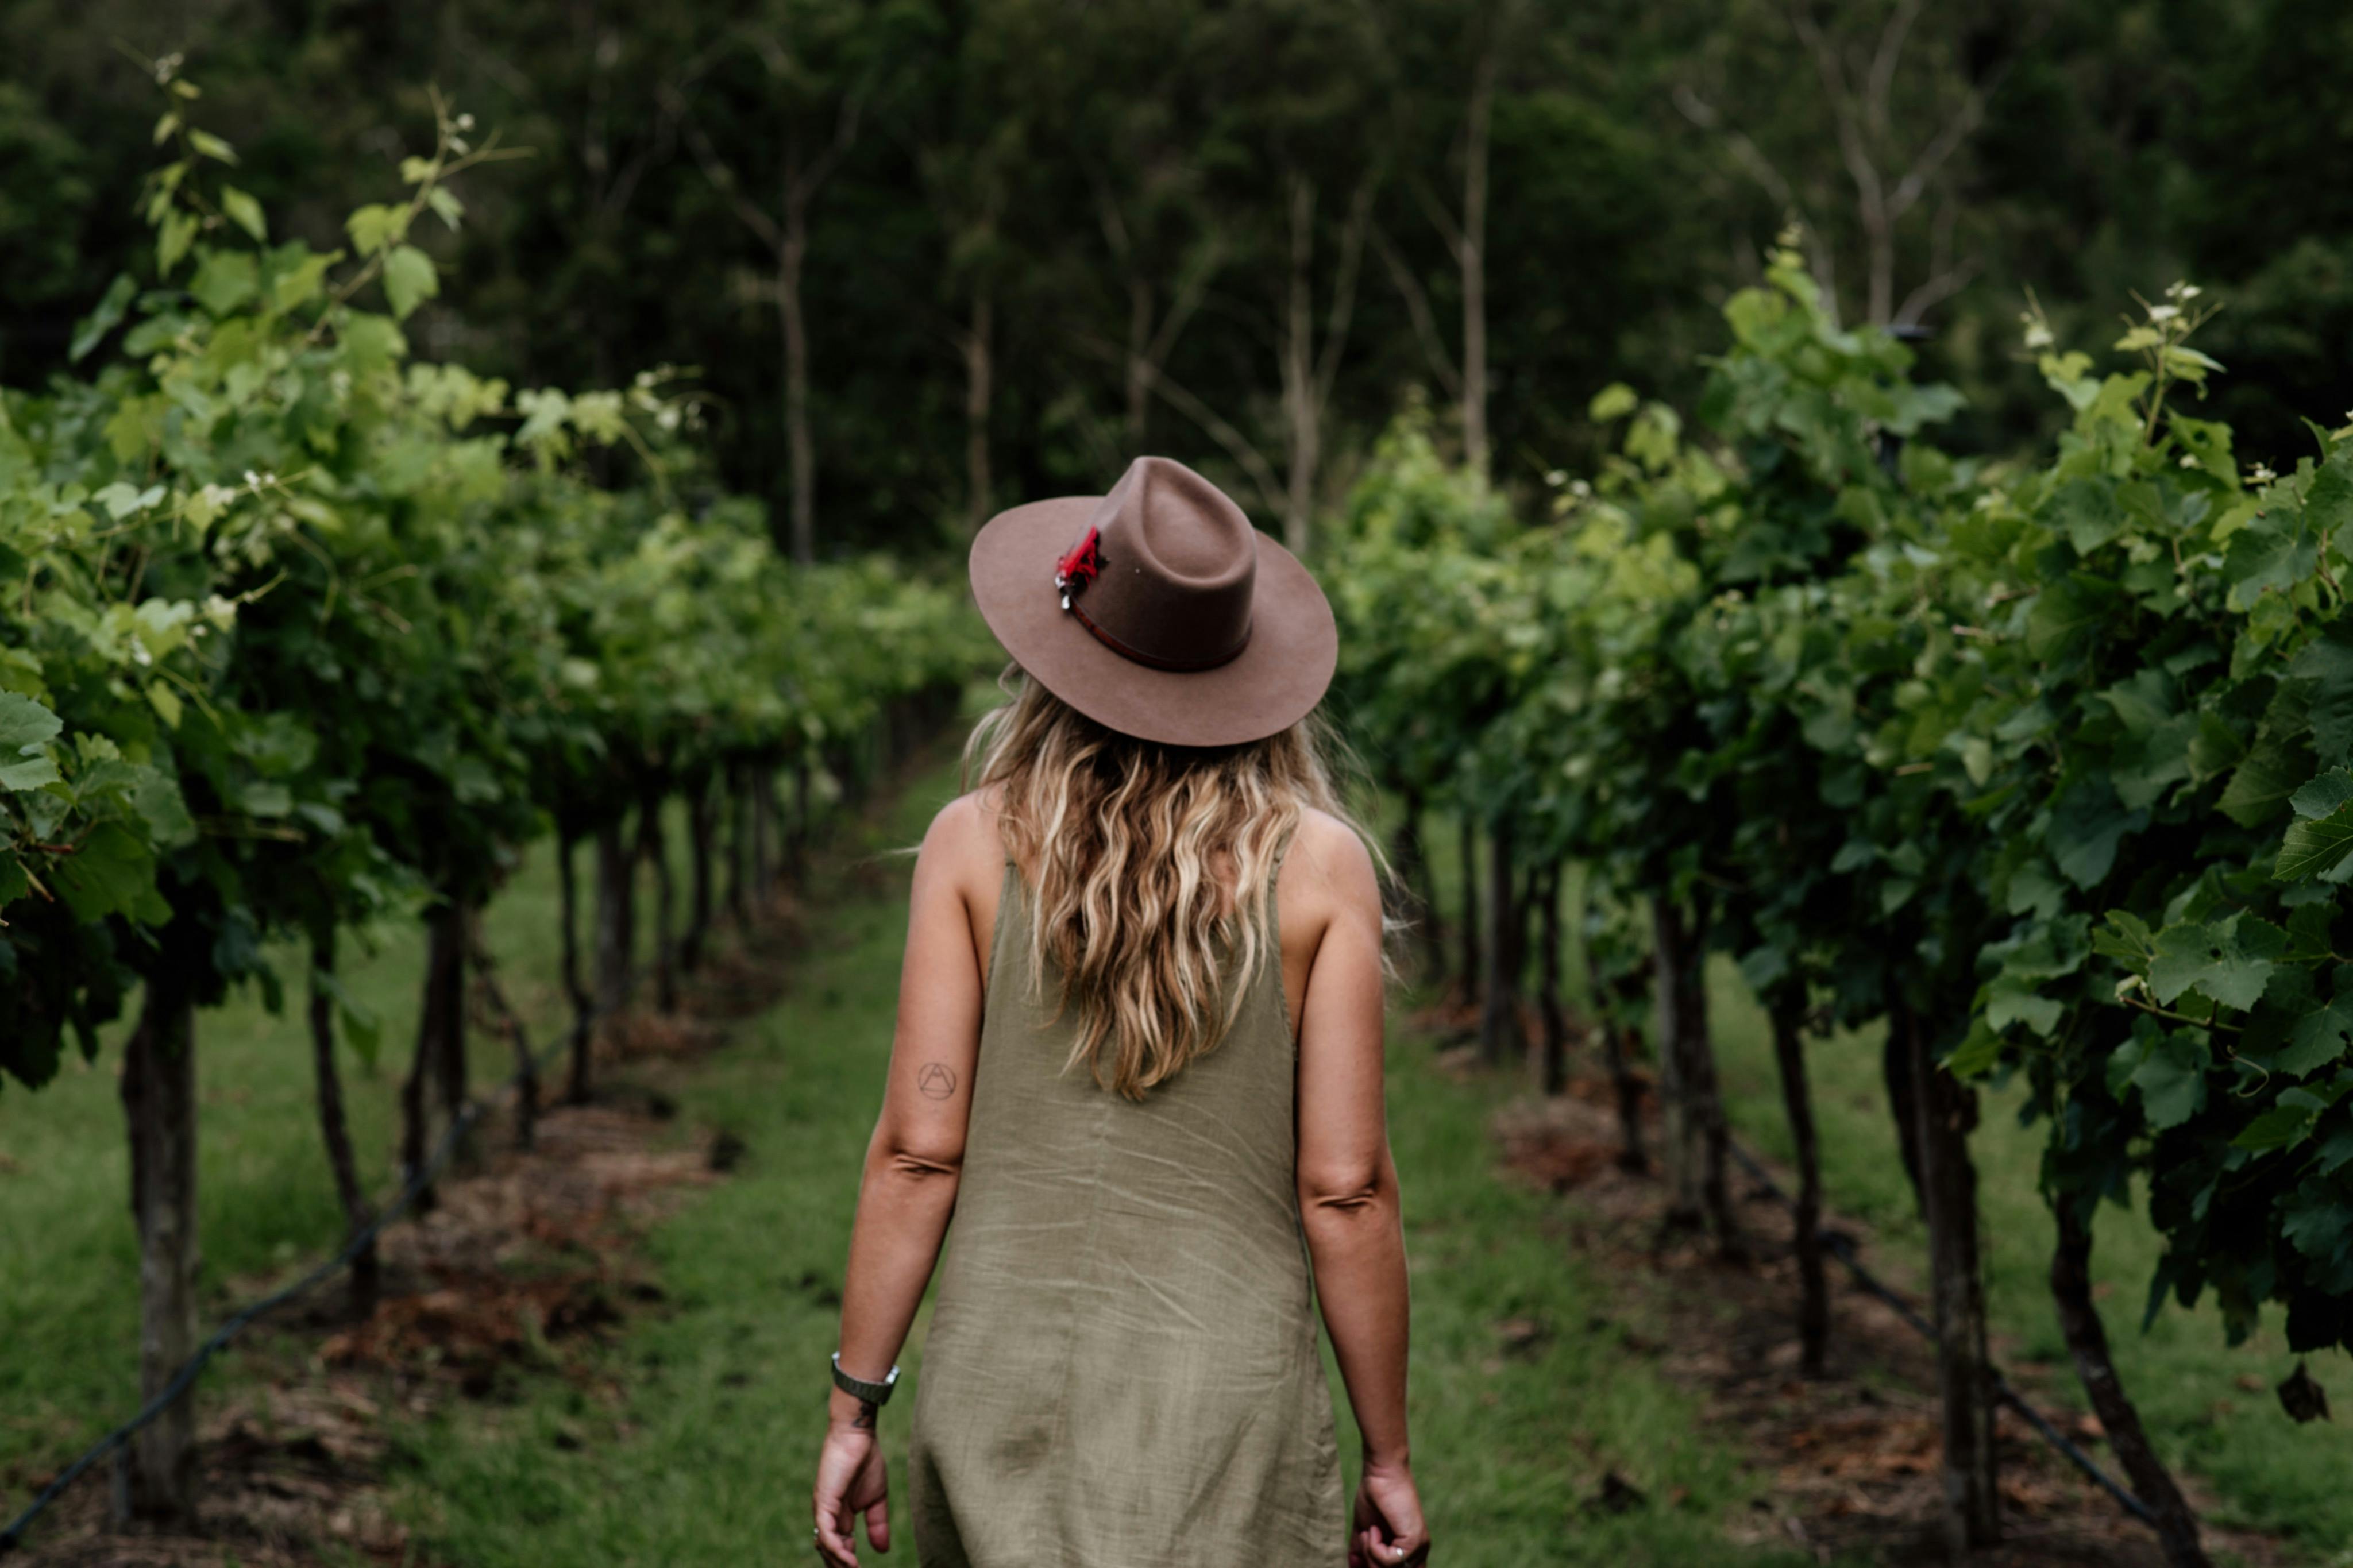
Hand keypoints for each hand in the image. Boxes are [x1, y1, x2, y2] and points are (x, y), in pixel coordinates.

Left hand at [811, 1417, 890, 1565]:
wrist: (858, 1435)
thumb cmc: (866, 1461)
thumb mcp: (877, 1499)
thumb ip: (877, 1524)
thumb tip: (882, 1551)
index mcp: (839, 1516)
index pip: (839, 1547)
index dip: (848, 1562)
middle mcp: (828, 1516)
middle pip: (829, 1551)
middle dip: (840, 1566)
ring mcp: (824, 1510)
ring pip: (826, 1546)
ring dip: (839, 1563)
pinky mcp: (824, 1503)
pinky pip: (826, 1534)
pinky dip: (836, 1550)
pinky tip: (850, 1561)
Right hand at [1350, 1456, 1429, 1566]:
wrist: (1382, 1474)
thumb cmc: (1374, 1497)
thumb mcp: (1366, 1531)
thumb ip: (1363, 1551)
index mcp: (1408, 1552)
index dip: (1375, 1566)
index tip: (1361, 1560)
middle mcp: (1418, 1553)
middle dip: (1370, 1563)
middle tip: (1365, 1539)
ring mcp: (1419, 1549)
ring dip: (1370, 1554)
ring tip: (1369, 1532)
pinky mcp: (1416, 1542)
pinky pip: (1390, 1562)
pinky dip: (1374, 1547)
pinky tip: (1374, 1529)